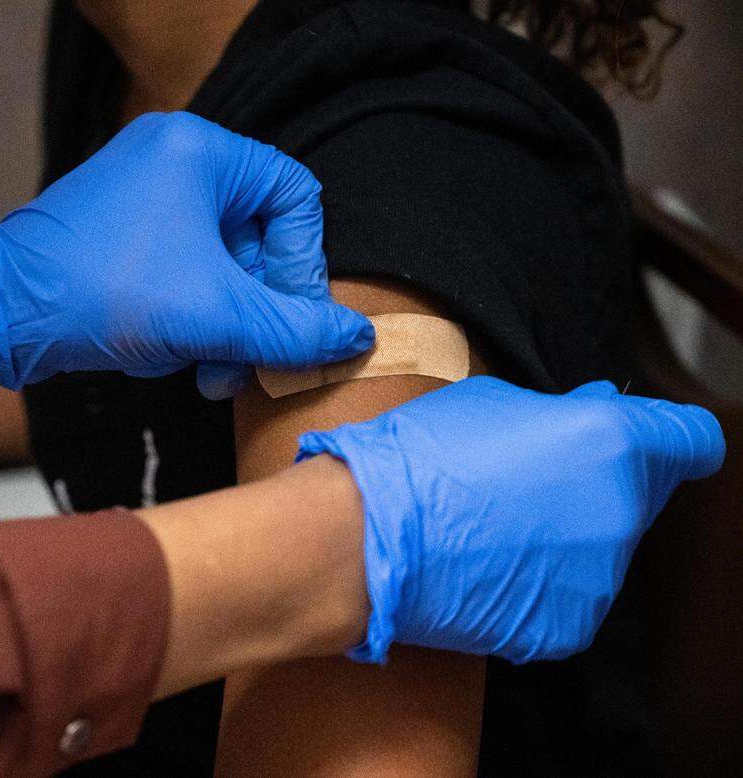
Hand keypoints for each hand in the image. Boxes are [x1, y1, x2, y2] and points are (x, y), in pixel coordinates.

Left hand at [0, 112, 372, 393]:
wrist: (0, 314)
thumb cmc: (103, 292)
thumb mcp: (216, 316)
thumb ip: (293, 329)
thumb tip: (357, 339)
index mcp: (201, 150)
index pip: (294, 198)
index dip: (303, 264)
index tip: (290, 318)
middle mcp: (174, 161)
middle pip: (257, 239)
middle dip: (256, 311)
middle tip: (252, 363)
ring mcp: (145, 198)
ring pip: (220, 266)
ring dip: (223, 327)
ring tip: (205, 372)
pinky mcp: (123, 236)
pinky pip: (183, 276)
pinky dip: (186, 319)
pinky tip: (164, 354)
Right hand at [296, 376, 725, 663]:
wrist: (360, 541)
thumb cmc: (413, 459)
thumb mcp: (488, 402)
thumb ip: (561, 409)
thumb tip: (599, 407)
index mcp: (609, 444)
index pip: (690, 440)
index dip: (664, 437)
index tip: (638, 443)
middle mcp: (619, 513)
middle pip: (640, 495)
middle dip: (599, 483)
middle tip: (526, 479)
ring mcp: (597, 578)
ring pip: (601, 547)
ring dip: (566, 534)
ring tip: (491, 525)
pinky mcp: (566, 627)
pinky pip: (568, 594)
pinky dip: (538, 582)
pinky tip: (485, 564)